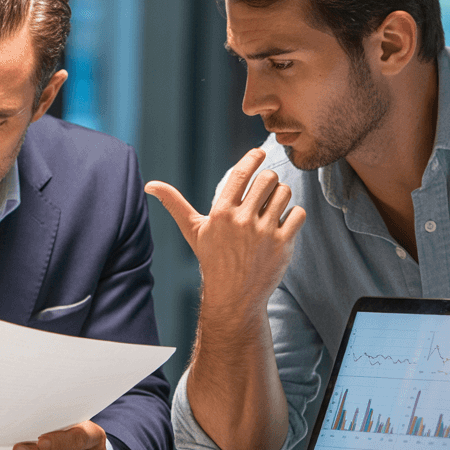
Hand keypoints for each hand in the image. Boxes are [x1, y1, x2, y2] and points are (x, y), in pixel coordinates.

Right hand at [145, 148, 305, 318]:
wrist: (233, 296)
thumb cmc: (211, 259)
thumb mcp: (193, 230)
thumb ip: (174, 203)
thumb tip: (150, 185)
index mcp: (220, 213)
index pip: (241, 173)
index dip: (252, 158)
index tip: (258, 153)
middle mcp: (242, 221)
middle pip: (268, 178)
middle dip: (268, 180)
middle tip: (264, 190)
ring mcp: (264, 233)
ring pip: (285, 193)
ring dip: (281, 196)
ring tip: (272, 208)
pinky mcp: (283, 244)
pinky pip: (298, 213)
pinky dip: (294, 215)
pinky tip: (282, 224)